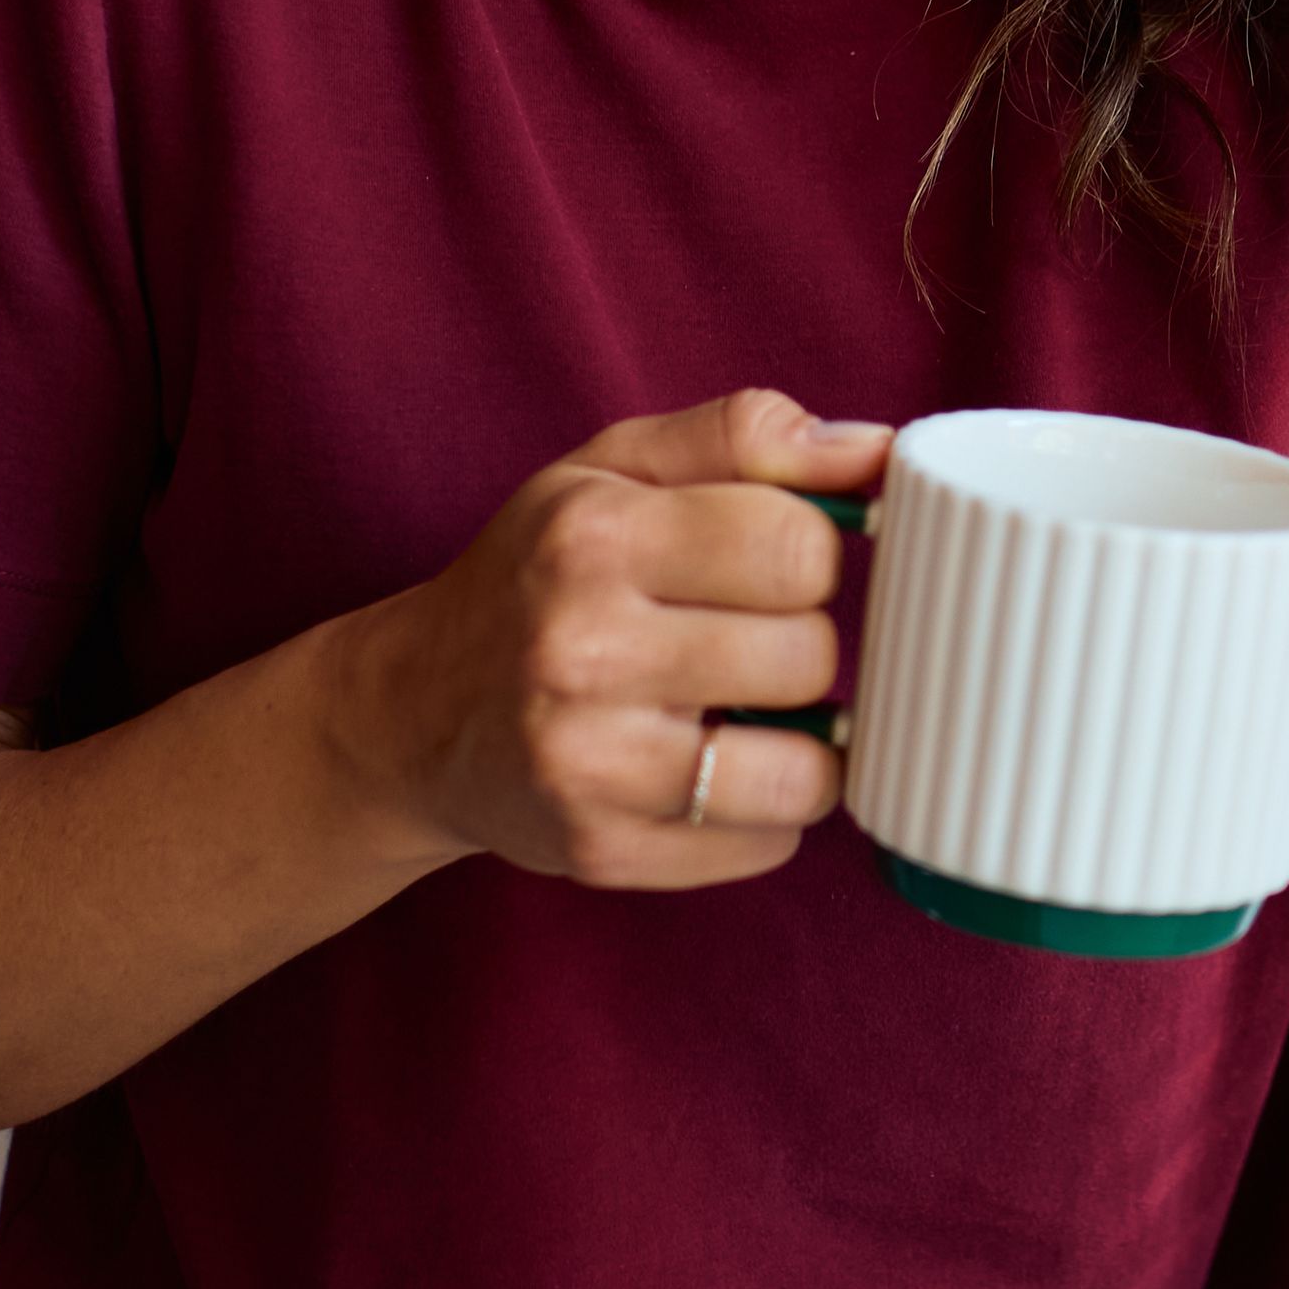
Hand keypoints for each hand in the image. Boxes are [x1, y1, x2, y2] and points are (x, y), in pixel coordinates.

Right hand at [317, 390, 888, 889]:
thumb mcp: (612, 471)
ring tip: (748, 713)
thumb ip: (744, 437)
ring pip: (802, 771)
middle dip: (799, 647)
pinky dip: (765, 814)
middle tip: (747, 643)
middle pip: (808, 656)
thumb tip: (877, 450)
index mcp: (593, 537)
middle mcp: (582, 650)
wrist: (412, 712)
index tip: (776, 565)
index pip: (798, 545)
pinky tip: (714, 771)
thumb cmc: (535, 575)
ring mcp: (588, 765)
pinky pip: (766, 846)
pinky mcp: (601, 851)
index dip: (812, 554)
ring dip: (801, 744)